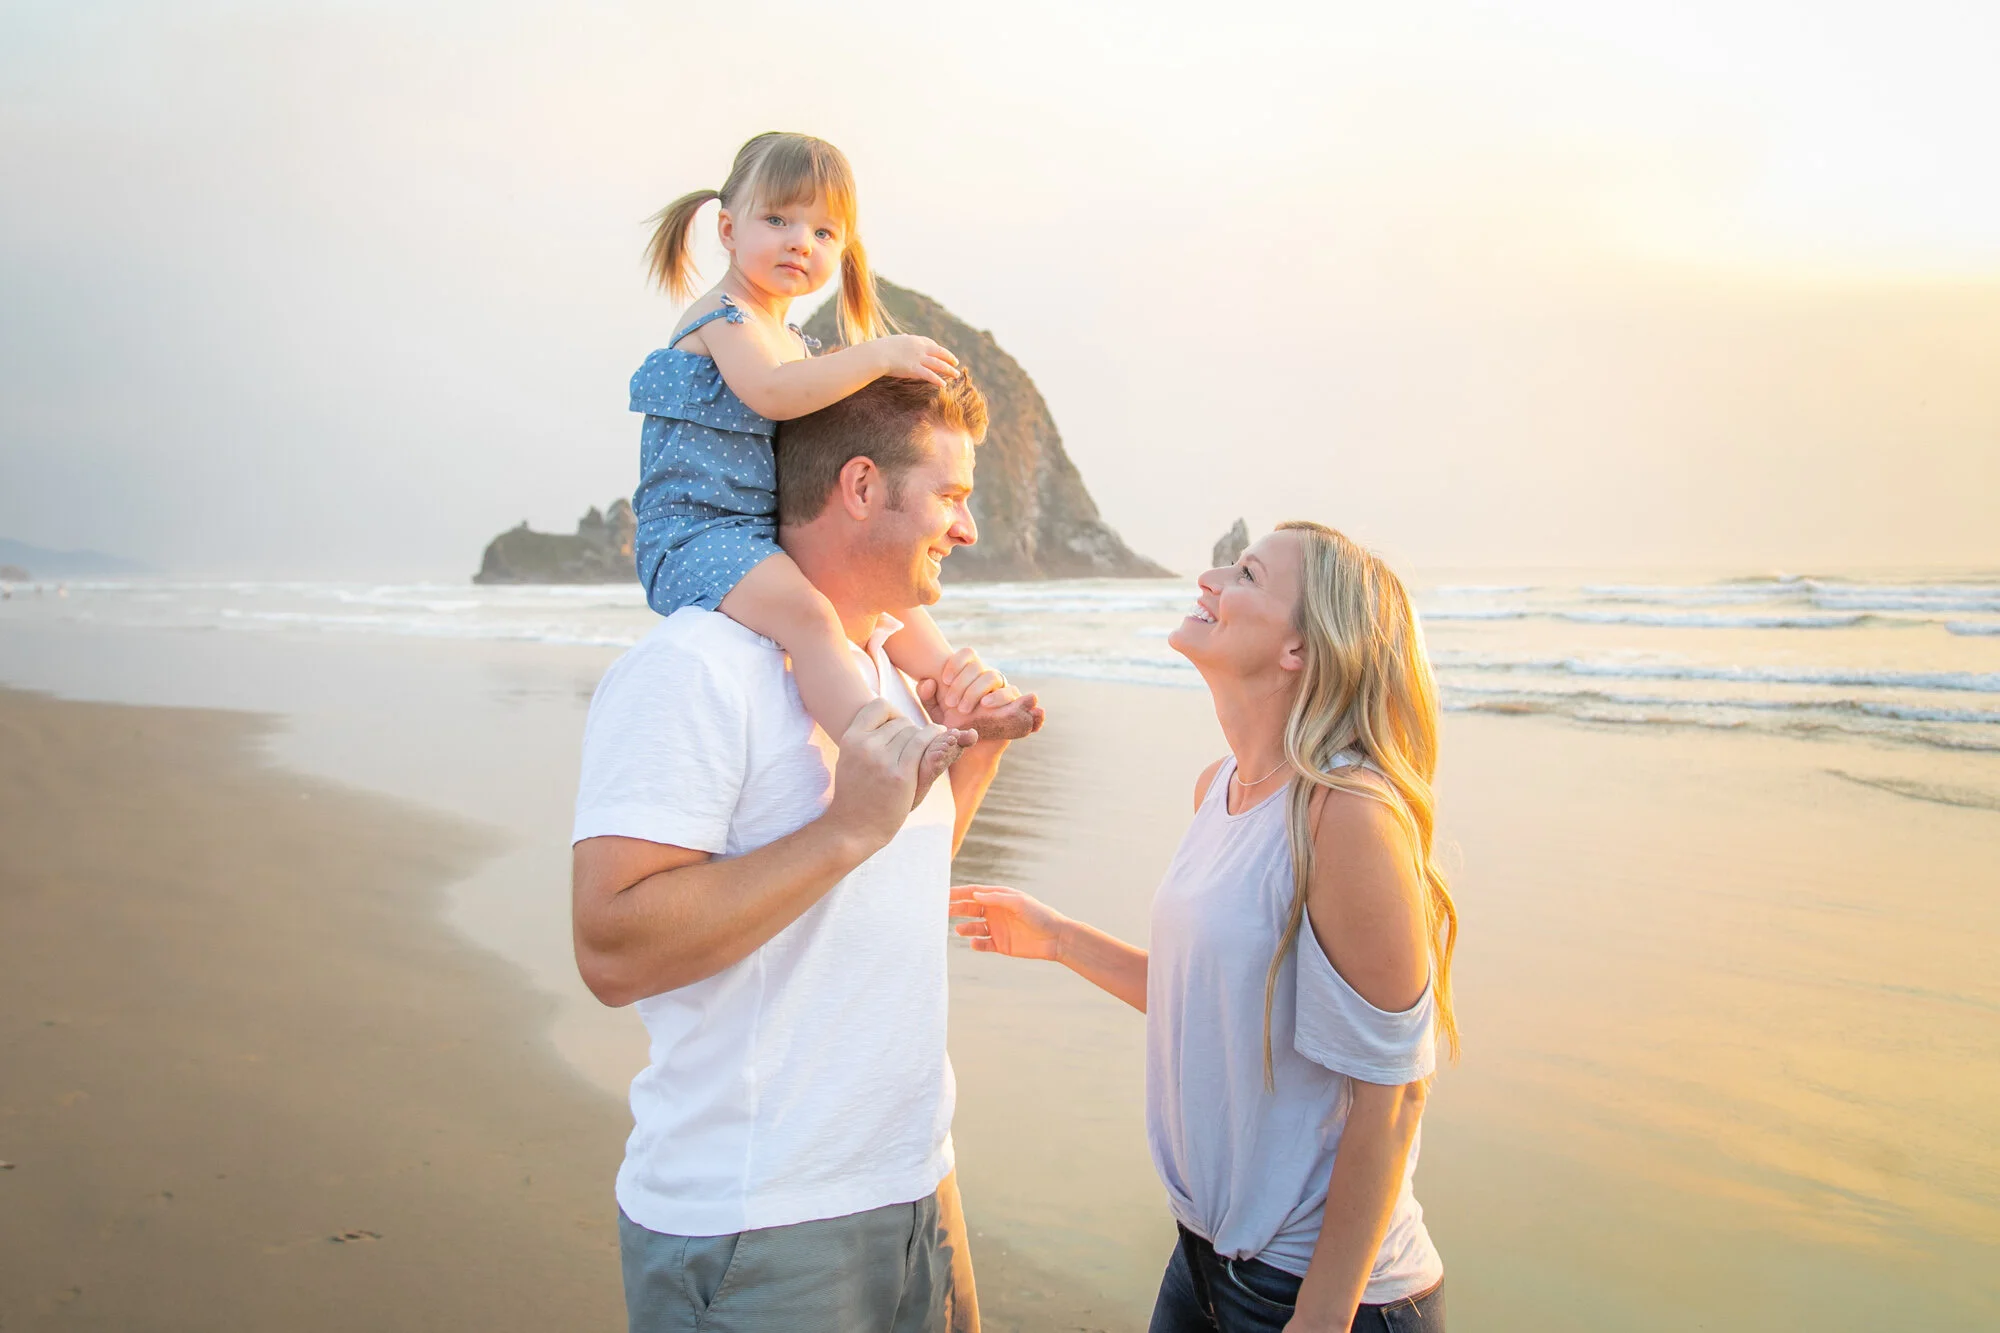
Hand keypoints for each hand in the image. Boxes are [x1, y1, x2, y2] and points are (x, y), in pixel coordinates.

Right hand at [824, 699, 947, 849]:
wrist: (854, 828)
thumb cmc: (856, 795)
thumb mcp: (850, 759)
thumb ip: (865, 738)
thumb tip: (888, 713)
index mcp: (851, 739)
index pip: (878, 706)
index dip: (893, 713)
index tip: (898, 728)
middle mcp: (865, 746)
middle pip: (901, 722)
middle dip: (910, 732)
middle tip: (911, 749)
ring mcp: (883, 760)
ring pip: (914, 733)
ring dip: (925, 737)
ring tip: (930, 743)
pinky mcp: (901, 775)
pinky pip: (923, 745)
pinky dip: (935, 738)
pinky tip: (943, 739)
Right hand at [872, 334, 959, 385]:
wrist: (876, 354)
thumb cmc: (880, 348)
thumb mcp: (893, 340)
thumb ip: (901, 339)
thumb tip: (904, 336)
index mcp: (914, 340)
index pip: (931, 343)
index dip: (939, 349)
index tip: (944, 353)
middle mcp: (919, 348)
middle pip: (939, 353)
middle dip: (949, 358)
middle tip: (956, 363)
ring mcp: (918, 359)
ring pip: (938, 364)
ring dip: (949, 370)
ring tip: (956, 375)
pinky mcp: (914, 369)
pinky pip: (929, 375)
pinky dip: (938, 380)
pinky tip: (944, 385)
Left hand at [917, 650, 1044, 741]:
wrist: (968, 749)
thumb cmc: (952, 726)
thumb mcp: (935, 713)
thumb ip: (927, 696)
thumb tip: (928, 680)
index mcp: (969, 674)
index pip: (967, 655)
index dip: (956, 663)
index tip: (945, 681)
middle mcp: (987, 679)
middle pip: (981, 669)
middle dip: (966, 685)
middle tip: (955, 704)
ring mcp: (1003, 692)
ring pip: (998, 679)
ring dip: (985, 691)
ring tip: (978, 707)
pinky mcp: (1016, 709)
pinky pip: (1023, 700)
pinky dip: (1027, 702)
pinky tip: (1011, 706)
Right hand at [950, 885, 1068, 960]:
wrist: (1055, 938)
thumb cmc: (1039, 914)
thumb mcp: (1018, 902)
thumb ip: (995, 898)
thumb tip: (974, 895)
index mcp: (999, 898)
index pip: (974, 893)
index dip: (959, 892)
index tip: (943, 894)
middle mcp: (995, 912)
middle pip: (970, 909)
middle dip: (956, 909)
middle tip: (941, 911)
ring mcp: (997, 929)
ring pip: (973, 927)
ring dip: (964, 927)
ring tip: (959, 929)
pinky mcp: (1000, 945)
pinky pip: (982, 944)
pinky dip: (976, 944)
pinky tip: (974, 943)